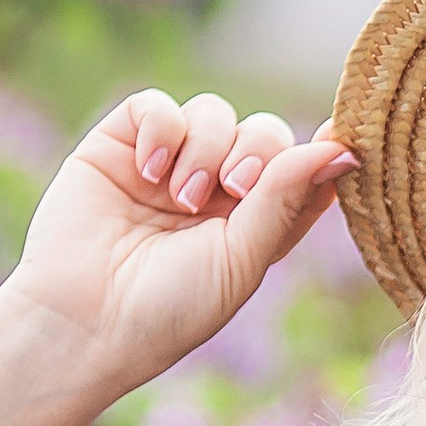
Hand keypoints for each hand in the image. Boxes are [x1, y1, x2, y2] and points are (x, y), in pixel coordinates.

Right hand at [9, 89, 356, 392]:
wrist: (84, 320)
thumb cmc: (170, 307)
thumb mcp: (242, 258)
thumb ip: (287, 198)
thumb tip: (342, 148)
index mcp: (252, 223)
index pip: (298, 170)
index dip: (319, 153)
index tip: (341, 143)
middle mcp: (212, 190)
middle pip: (262, 133)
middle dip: (257, 152)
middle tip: (235, 188)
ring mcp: (166, 164)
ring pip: (213, 113)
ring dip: (206, 149)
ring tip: (180, 197)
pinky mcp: (119, 145)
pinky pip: (156, 105)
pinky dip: (162, 128)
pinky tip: (150, 170)